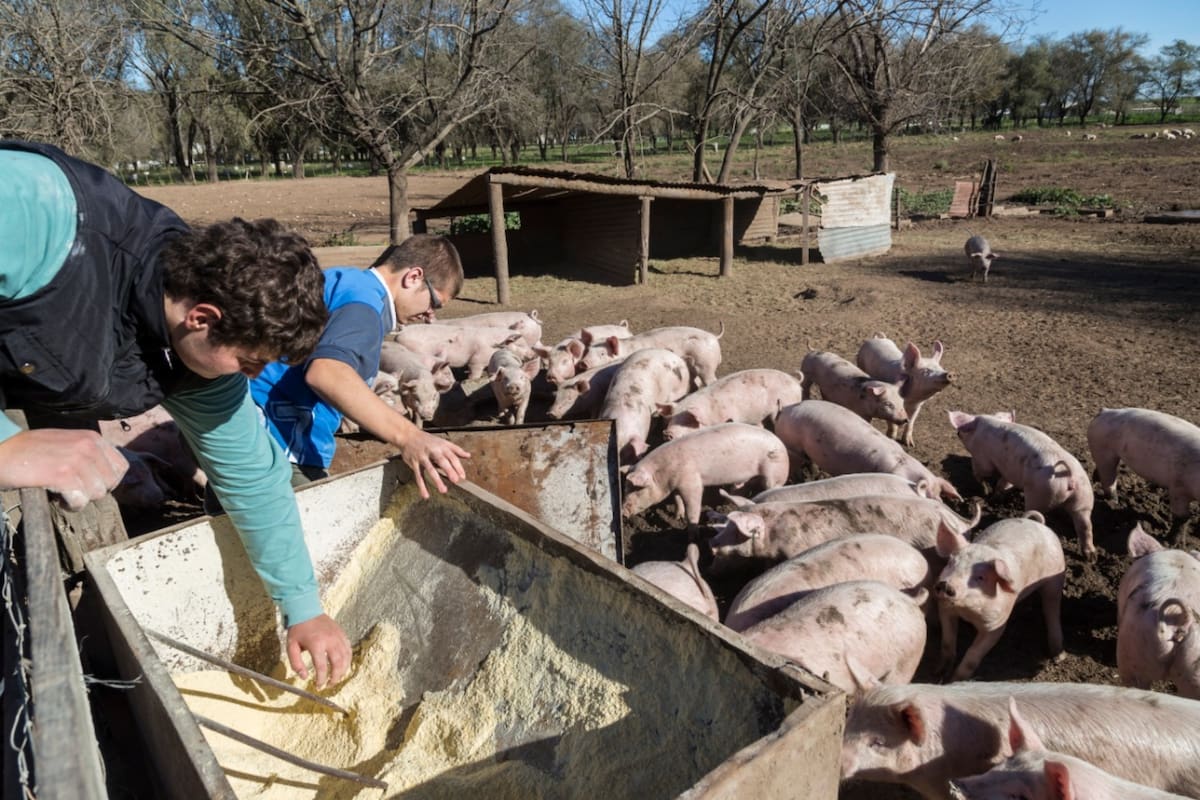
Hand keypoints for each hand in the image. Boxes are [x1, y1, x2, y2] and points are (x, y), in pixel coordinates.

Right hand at [0, 429, 127, 509]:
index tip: (90, 484)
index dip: (107, 480)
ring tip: (62, 492)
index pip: (121, 467)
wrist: (1, 449)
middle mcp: (89, 447)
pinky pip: (80, 501)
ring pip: (96, 494)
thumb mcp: (67, 442)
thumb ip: (88, 454)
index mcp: (92, 438)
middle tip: (72, 489)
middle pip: (110, 483)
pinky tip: (56, 497)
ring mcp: (77, 460)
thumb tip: (107, 475)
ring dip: (80, 499)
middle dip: (93, 491)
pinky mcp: (63, 475)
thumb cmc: (29, 450)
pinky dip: (69, 504)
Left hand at [286, 614, 350, 688]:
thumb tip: (304, 677)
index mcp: (316, 644)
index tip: (318, 686)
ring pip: (346, 657)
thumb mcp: (291, 646)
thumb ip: (296, 663)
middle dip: (335, 677)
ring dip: (343, 671)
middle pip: (338, 663)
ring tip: (336, 678)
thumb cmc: (298, 628)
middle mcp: (330, 640)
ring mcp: (338, 636)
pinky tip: (343, 666)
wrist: (306, 610)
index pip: (322, 667)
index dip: (321, 679)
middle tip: (329, 685)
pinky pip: (348, 649)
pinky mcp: (342, 634)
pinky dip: (347, 660)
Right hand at [399, 429, 469, 498]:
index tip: (463, 476)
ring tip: (443, 490)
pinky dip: (422, 486)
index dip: (458, 466)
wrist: (408, 435)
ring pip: (430, 469)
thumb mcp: (443, 442)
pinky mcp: (414, 463)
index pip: (452, 456)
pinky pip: (418, 476)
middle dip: (449, 470)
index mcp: (441, 446)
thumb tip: (468, 455)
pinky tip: (425, 495)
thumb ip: (456, 450)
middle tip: (455, 480)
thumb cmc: (427, 440)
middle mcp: (433, 451)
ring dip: (436, 480)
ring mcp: (423, 457)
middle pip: (442, 461)